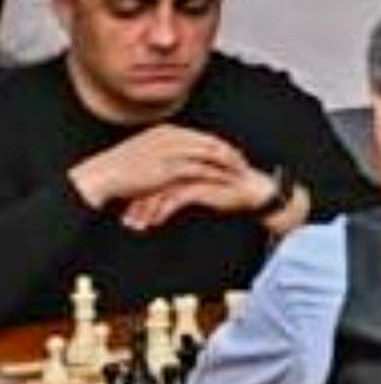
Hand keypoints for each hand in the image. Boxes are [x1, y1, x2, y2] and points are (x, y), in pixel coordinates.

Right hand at [69, 126, 266, 212]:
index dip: (219, 145)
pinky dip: (216, 175)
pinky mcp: (168, 168)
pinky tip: (227, 181)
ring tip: (241, 172)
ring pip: (209, 154)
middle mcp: (171, 137)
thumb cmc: (120, 168)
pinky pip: (200, 170)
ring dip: (227, 163)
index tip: (233, 154)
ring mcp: (170, 151)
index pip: (202, 136)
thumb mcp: (144, 151)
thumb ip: (163, 150)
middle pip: (210, 141)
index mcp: (165, 131)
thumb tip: (176, 155)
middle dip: (229, 152)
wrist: (101, 176)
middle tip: (244, 162)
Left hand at [119, 158, 277, 231]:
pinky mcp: (200, 183)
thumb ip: (174, 185)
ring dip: (146, 210)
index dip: (136, 193)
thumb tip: (151, 198)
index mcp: (180, 157)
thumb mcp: (194, 185)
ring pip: (159, 191)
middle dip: (136, 204)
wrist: (252, 190)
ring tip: (137, 225)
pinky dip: (162, 212)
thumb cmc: (225, 189)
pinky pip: (174, 199)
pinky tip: (156, 222)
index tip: (125, 210)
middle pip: (150, 182)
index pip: (149, 173)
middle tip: (127, 221)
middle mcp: (183, 162)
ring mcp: (191, 171)